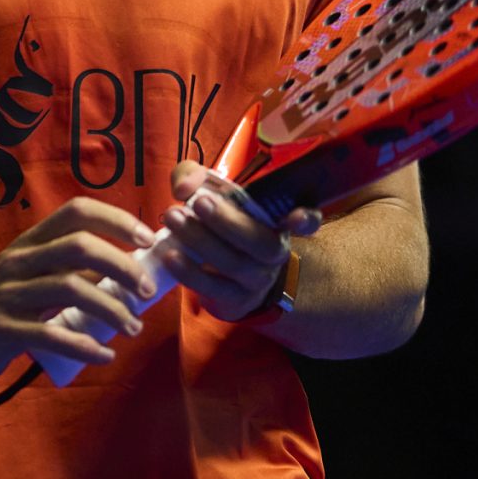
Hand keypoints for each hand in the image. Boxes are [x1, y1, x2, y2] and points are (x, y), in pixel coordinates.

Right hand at [0, 197, 160, 385]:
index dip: (116, 220)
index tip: (147, 240)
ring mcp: (7, 294)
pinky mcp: (1, 329)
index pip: (75, 212)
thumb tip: (127, 270)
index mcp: (29, 243)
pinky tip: (105, 356)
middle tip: (147, 292)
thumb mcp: (31, 279)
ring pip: (70, 288)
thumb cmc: (1, 306)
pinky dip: (85, 346)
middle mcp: (18, 261)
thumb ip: (70, 271)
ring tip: (133, 328)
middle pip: (78, 247)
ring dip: (112, 309)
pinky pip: (51, 334)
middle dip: (123, 266)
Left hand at [159, 160, 320, 322]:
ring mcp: (257, 279)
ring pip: (233, 264)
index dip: (306, 219)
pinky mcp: (236, 300)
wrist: (225, 279)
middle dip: (227, 221)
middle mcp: (274, 252)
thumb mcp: (212, 195)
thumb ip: (197, 179)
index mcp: (278, 224)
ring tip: (172, 218)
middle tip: (198, 202)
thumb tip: (184, 186)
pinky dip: (190, 272)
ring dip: (200, 240)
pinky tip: (170, 255)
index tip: (296, 216)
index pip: (307, 221)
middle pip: (260, 242)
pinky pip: (214, 288)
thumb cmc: (220, 228)